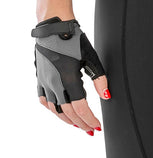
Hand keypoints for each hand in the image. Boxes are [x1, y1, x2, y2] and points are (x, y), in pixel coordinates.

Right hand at [32, 17, 110, 134]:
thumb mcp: (92, 58)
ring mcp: (45, 81)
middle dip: (81, 124)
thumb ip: (100, 79)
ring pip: (54, 109)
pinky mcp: (40, 77)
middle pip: (68, 112)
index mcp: (68, 79)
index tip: (98, 127)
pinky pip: (44, 99)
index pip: (80, 108)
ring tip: (78, 125)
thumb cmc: (75, 40)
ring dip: (67, 120)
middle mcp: (54, 83)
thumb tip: (106, 97)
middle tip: (90, 131)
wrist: (54, 27)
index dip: (90, 120)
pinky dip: (52, 109)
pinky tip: (60, 112)